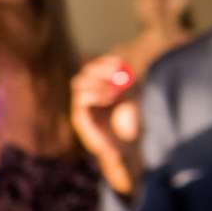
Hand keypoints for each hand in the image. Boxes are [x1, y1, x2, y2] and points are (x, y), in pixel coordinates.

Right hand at [70, 56, 140, 187]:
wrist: (125, 148)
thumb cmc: (130, 124)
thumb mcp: (133, 99)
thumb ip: (128, 84)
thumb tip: (124, 68)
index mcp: (99, 87)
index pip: (95, 67)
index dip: (105, 63)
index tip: (119, 63)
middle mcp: (87, 95)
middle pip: (85, 72)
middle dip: (100, 70)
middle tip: (115, 73)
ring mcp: (81, 106)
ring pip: (78, 83)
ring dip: (97, 83)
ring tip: (114, 93)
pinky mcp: (78, 117)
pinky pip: (80, 99)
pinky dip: (95, 95)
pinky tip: (109, 100)